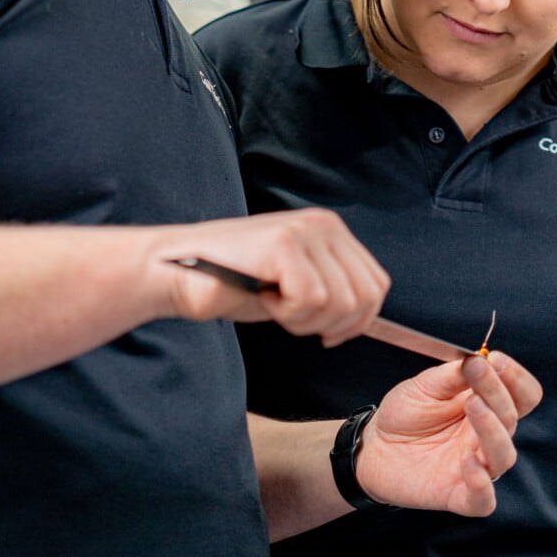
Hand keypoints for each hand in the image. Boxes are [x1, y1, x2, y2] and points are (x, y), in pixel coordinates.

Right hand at [149, 210, 389, 345]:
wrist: (178, 273)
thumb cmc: (233, 283)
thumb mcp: (295, 284)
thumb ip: (331, 290)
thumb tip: (368, 317)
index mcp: (332, 231)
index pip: (377, 285)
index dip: (357, 322)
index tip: (324, 333)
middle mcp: (324, 224)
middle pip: (365, 297)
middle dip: (330, 325)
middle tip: (289, 317)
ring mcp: (305, 230)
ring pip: (340, 302)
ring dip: (303, 319)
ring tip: (271, 303)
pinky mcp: (285, 244)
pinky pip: (311, 300)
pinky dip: (285, 313)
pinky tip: (260, 296)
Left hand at [354, 351, 542, 515]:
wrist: (374, 447)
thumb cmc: (405, 414)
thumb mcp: (425, 385)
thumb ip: (453, 374)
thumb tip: (479, 359)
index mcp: (488, 408)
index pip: (523, 395)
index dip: (515, 377)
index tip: (494, 358)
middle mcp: (487, 438)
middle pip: (512, 419)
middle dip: (497, 393)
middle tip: (478, 372)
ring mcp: (477, 468)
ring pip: (504, 456)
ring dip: (493, 430)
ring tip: (473, 406)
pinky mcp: (458, 495)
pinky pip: (483, 501)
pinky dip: (481, 484)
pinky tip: (468, 462)